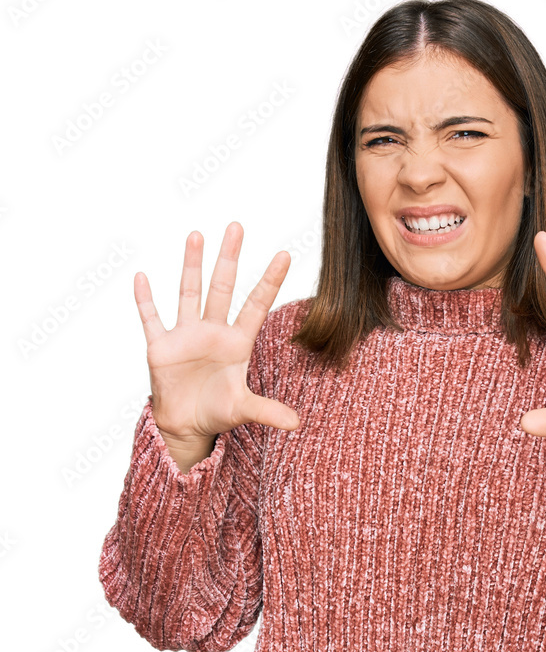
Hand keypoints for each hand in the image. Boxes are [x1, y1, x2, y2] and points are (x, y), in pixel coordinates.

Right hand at [134, 222, 299, 442]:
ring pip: (189, 292)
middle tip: (237, 227)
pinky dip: (145, 300)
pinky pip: (151, 318)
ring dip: (191, 265)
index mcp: (237, 343)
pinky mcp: (160, 347)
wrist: (186, 424)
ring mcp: (186, 335)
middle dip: (229, 258)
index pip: (256, 305)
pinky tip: (142, 277)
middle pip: (223, 287)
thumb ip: (268, 411)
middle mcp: (213, 332)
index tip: (285, 254)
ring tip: (196, 236)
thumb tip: (297, 425)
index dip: (269, 281)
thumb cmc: (217, 411)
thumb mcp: (244, 409)